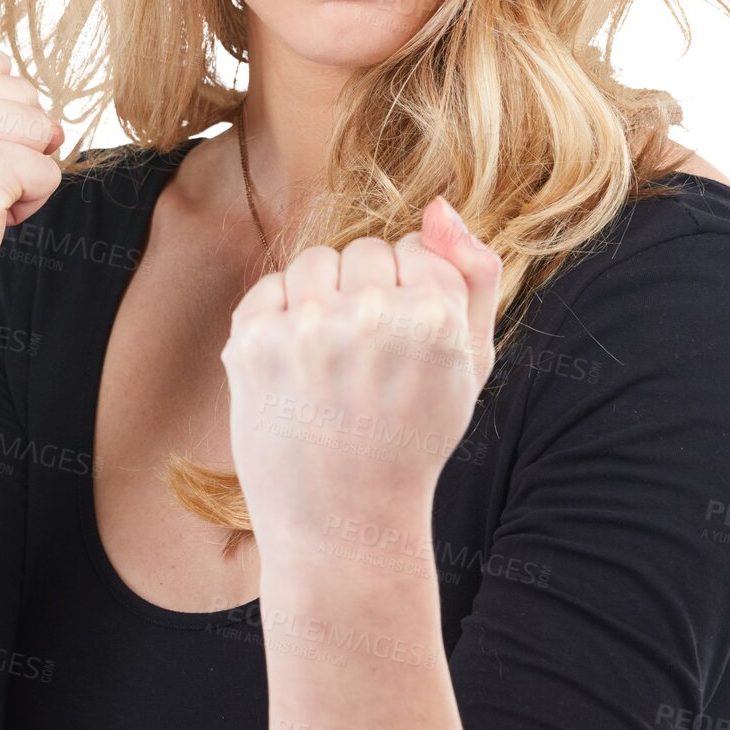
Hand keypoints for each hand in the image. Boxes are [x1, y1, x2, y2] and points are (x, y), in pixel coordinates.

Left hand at [219, 196, 500, 557]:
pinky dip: (281, 320)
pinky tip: (297, 370)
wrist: (345, 524)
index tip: (406, 349)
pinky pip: (272, 288)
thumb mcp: (472, 364)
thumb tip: (437, 204)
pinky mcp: (253, 344)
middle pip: (365, 251)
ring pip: (317, 260)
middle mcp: (372, 316)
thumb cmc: (414, 438)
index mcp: (435, 317)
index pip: (416, 249)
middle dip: (367, 294)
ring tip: (332, 364)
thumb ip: (476, 275)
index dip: (411, 296)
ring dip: (323, 299)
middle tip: (368, 365)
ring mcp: (308, 329)